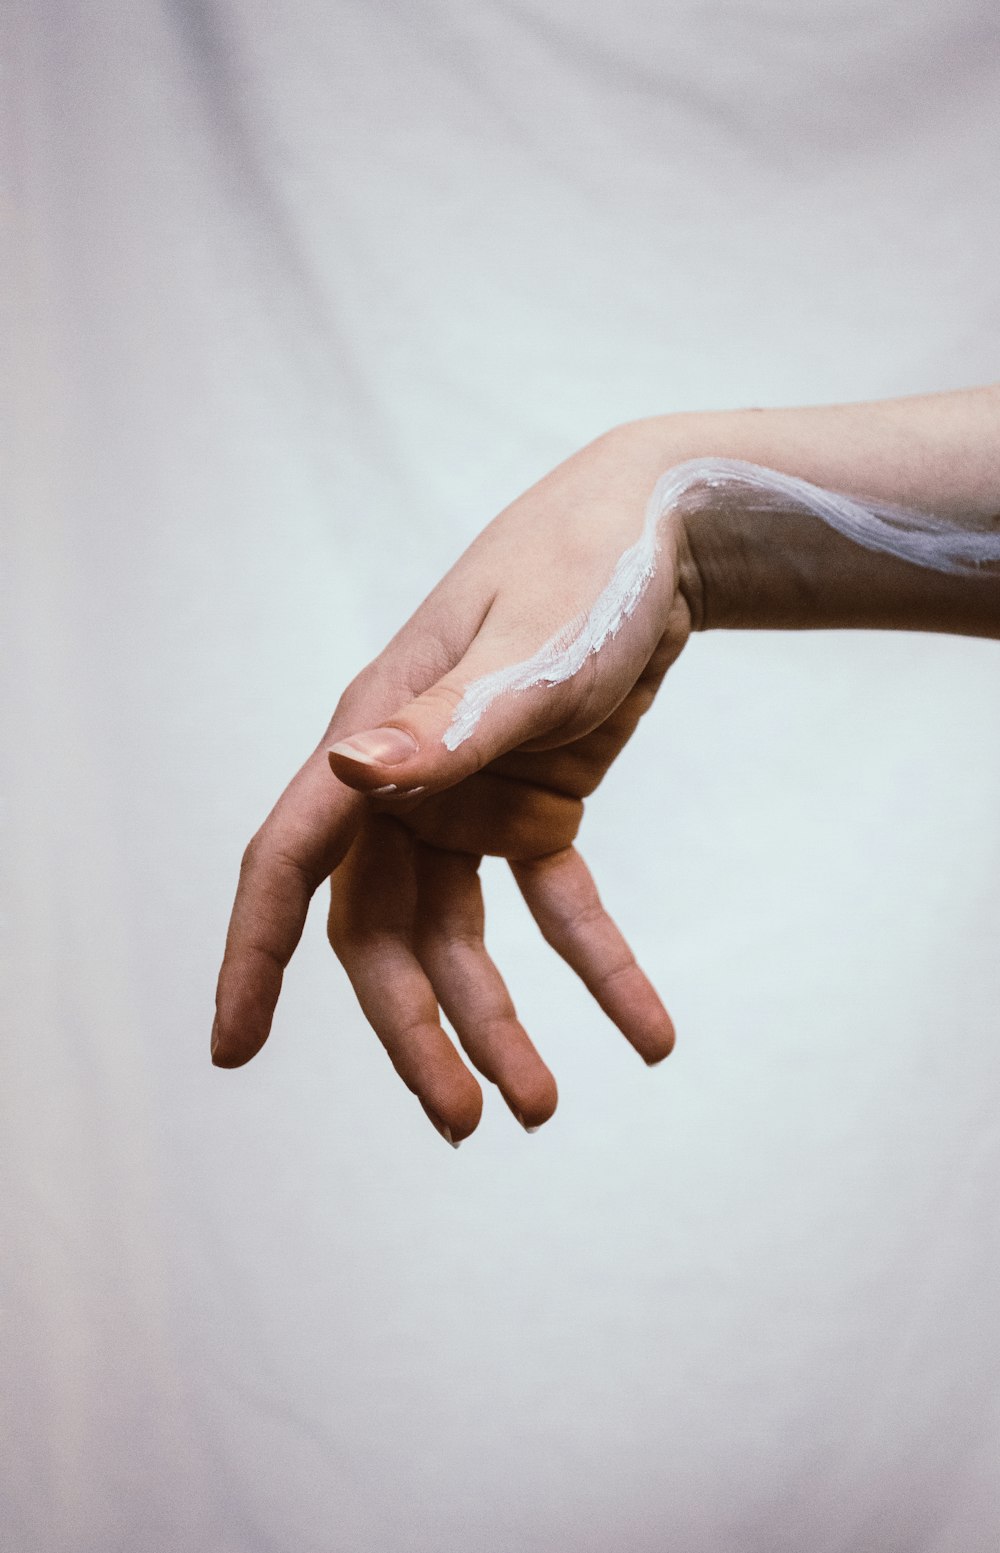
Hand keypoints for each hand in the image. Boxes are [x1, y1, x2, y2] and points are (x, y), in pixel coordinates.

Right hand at [212, 424, 694, 1143]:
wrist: (664, 533)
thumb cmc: (585, 570)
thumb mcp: (527, 651)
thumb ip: (447, 724)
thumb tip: (346, 768)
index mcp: (376, 736)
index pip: (291, 860)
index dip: (253, 957)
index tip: (233, 1048)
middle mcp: (407, 780)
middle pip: (385, 931)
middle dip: (417, 1029)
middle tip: (469, 1120)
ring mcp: (468, 798)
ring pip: (462, 936)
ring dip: (499, 1021)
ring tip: (541, 1106)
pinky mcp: (535, 805)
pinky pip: (557, 906)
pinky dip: (597, 969)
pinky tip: (648, 1030)